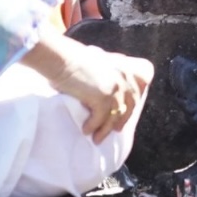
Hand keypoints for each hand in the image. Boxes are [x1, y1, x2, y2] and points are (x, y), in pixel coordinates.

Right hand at [21, 34, 153, 143]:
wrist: (62, 59)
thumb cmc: (73, 60)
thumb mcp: (98, 64)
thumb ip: (106, 74)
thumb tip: (103, 90)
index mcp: (123, 70)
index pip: (134, 91)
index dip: (130, 106)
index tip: (124, 116)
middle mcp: (123, 79)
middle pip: (129, 105)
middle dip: (122, 120)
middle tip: (116, 130)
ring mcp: (115, 88)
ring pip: (115, 115)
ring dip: (106, 129)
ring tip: (98, 138)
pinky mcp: (103, 97)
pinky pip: (100, 118)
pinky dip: (93, 126)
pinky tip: (86, 131)